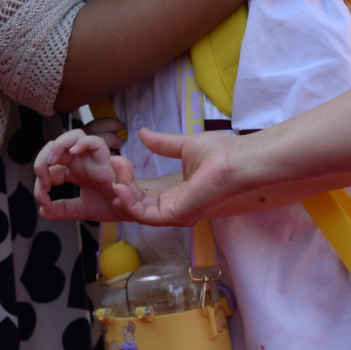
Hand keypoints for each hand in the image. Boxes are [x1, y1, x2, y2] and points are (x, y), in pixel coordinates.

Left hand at [34, 128, 134, 221]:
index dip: (41, 183)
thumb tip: (43, 211)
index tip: (44, 201)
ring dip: (58, 146)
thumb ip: (63, 208)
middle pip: (55, 146)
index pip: (50, 168)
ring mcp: (93, 158)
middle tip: (43, 181)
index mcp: (75, 170)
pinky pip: (94, 142)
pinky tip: (73, 153)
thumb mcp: (81, 209)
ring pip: (73, 135)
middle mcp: (82, 161)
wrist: (130, 212)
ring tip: (51, 162)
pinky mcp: (106, 159)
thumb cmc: (111, 205)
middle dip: (42, 161)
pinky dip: (82, 143)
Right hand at [103, 128, 247, 227]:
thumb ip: (163, 144)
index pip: (144, 195)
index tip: (117, 161)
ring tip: (116, 169)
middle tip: (113, 163)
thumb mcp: (184, 146)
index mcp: (177, 194)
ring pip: (137, 210)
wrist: (236, 160)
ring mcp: (175, 214)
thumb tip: (143, 133)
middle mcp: (175, 208)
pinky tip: (120, 185)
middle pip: (137, 203)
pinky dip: (130, 202)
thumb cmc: (220, 153)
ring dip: (122, 190)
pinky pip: (145, 215)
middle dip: (121, 184)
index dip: (128, 180)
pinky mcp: (176, 216)